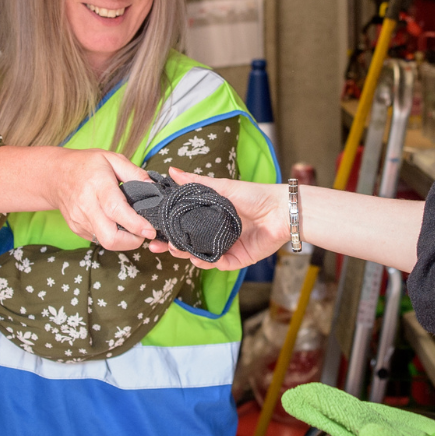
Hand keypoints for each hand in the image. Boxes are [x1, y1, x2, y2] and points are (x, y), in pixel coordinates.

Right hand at [46, 147, 155, 250]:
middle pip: (110, 237)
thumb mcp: (111, 158)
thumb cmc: (86, 165)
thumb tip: (153, 187)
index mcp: (97, 185)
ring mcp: (80, 220)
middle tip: (143, 232)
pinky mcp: (77, 229)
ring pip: (106, 242)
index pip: (116, 210)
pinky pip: (99, 239)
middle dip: (132, 241)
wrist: (55, 175)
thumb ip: (134, 172)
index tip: (150, 230)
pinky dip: (112, 236)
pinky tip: (115, 223)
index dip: (135, 224)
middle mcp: (86, 206)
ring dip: (124, 240)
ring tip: (131, 226)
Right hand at [144, 167, 287, 269]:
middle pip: (190, 243)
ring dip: (188, 255)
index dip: (169, 229)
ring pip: (202, 256)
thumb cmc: (254, 195)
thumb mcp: (222, 187)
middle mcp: (218, 233)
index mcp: (212, 217)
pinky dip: (209, 263)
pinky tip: (198, 258)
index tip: (153, 230)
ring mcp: (228, 247)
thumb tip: (172, 171)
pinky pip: (220, 264)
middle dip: (173, 246)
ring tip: (177, 250)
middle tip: (158, 245)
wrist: (281, 210)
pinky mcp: (239, 259)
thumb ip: (196, 182)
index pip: (185, 226)